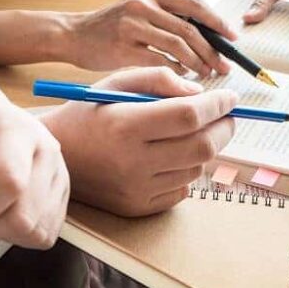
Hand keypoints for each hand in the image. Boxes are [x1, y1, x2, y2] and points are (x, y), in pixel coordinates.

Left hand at [0, 78, 69, 248]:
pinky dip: (17, 235)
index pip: (9, 182)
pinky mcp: (63, 197)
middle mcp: (49, 152)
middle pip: (23, 216)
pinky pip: (43, 235)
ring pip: (34, 231)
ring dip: (0, 232)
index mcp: (19, 131)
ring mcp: (60, 176)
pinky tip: (1, 213)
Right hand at [40, 67, 236, 216]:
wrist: (57, 155)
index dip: (217, 105)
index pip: (189, 116)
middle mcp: (132, 162)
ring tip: (186, 135)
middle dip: (224, 128)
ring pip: (196, 168)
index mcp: (125, 126)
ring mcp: (136, 190)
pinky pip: (181, 190)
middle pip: (202, 147)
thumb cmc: (88, 113)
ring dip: (202, 148)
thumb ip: (159, 79)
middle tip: (226, 117)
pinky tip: (167, 158)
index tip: (231, 98)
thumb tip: (201, 94)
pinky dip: (184, 171)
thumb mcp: (116, 83)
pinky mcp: (137, 208)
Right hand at [63, 0, 236, 75]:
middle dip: (212, 50)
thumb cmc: (110, 27)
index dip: (217, 22)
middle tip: (223, 67)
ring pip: (178, 45)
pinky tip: (183, 80)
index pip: (195, 4)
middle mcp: (143, 4)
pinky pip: (159, 62)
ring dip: (197, 63)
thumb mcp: (138, 11)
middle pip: (190, 27)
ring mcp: (132, 25)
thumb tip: (207, 38)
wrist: (71, 34)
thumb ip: (166, 18)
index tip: (232, 38)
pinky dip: (175, 72)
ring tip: (206, 75)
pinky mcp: (123, 48)